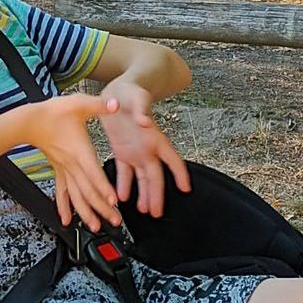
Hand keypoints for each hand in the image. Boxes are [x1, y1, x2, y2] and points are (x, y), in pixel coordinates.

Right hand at [23, 93, 122, 231]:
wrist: (30, 121)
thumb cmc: (53, 112)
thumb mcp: (79, 104)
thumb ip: (99, 105)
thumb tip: (116, 104)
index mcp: (80, 151)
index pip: (93, 173)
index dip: (103, 188)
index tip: (113, 201)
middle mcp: (72, 165)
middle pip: (88, 191)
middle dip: (102, 208)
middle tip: (116, 221)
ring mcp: (64, 170)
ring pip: (76, 197)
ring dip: (86, 213)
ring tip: (96, 227)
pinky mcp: (59, 171)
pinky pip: (62, 193)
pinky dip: (64, 207)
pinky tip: (67, 220)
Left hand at [97, 81, 189, 217]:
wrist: (117, 89)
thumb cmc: (131, 90)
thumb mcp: (135, 96)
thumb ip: (141, 108)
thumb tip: (145, 120)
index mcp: (154, 137)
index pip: (172, 159)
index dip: (180, 174)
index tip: (186, 188)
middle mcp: (147, 147)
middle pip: (155, 175)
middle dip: (157, 194)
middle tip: (157, 213)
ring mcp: (135, 151)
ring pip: (142, 178)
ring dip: (143, 194)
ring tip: (144, 210)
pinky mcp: (121, 151)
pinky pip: (124, 172)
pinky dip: (123, 185)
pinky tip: (121, 197)